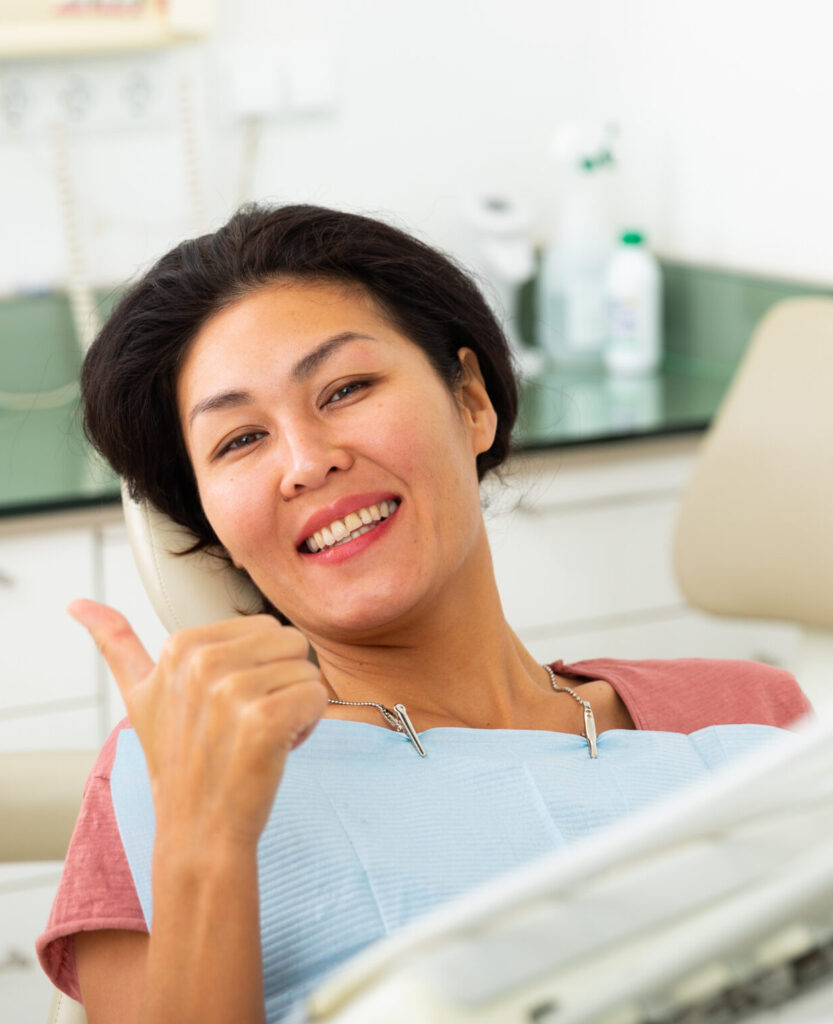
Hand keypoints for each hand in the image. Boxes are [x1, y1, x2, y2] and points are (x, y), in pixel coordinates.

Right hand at [68, 600, 327, 848]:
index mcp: (180, 645)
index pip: (265, 628)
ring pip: (307, 671)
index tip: (226, 707)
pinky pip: (318, 697)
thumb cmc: (179, 762)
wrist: (198, 831)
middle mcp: (202, 662)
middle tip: (245, 724)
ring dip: (295, 707)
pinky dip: (309, 726)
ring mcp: (231, 691)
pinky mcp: (264, 720)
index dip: (257, 669)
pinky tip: (276, 750)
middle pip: (290, 644)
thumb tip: (77, 603)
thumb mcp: (139, 695)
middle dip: (280, 682)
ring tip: (256, 738)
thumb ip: (114, 643)